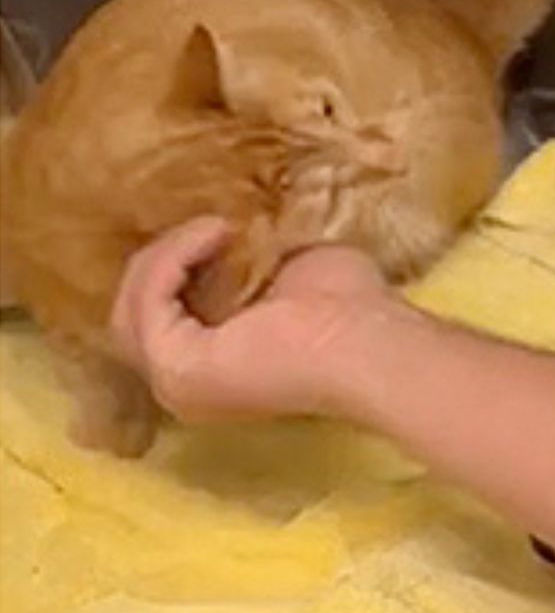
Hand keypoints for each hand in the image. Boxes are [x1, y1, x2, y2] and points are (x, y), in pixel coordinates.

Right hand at [110, 218, 402, 424]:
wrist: (366, 339)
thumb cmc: (345, 308)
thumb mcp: (284, 272)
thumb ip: (247, 265)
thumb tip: (230, 232)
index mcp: (209, 366)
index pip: (156, 315)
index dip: (173, 266)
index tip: (217, 230)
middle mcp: (182, 386)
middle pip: (131, 313)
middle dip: (161, 258)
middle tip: (210, 227)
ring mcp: (174, 384)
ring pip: (131, 308)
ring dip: (166, 254)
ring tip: (215, 229)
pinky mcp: (176, 367)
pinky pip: (147, 304)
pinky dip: (172, 259)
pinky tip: (213, 234)